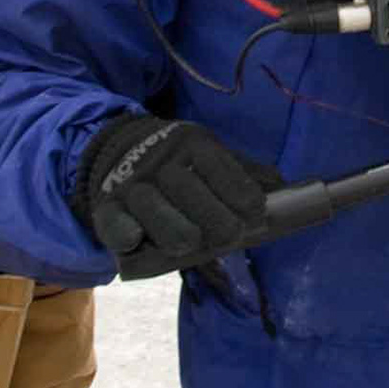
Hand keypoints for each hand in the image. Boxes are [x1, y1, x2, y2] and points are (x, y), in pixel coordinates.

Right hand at [73, 115, 281, 275]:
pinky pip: (114, 220)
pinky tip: (136, 240)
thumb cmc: (179, 166)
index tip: (256, 214)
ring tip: (190, 244)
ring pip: (152, 207)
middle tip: (231, 236)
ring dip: (174, 229)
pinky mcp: (106, 207)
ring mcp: (131, 183)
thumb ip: (242, 173)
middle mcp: (160, 159)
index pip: (217, 166)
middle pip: (187, 189)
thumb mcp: (210, 158)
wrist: (119, 152)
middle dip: (213, 217)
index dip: (239, 192)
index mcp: (191, 143)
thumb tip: (282, 186)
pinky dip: (124, 232)